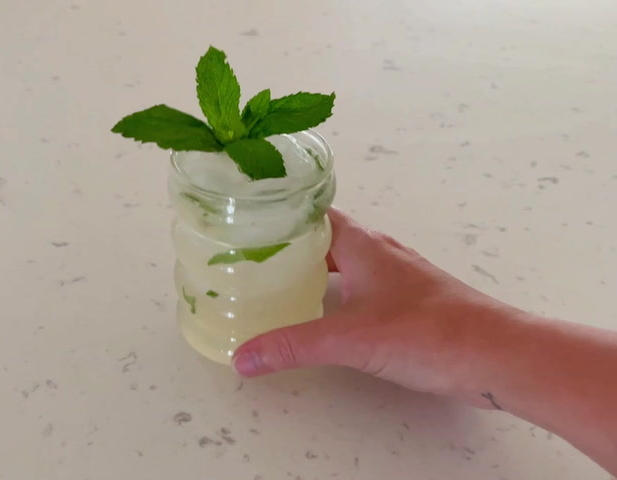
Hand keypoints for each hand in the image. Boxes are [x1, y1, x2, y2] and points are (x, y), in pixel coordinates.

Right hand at [233, 208, 520, 405]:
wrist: (495, 354)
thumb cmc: (425, 332)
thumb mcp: (349, 339)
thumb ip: (293, 346)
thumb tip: (242, 358)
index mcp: (362, 244)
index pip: (313, 214)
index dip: (281, 215)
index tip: (246, 224)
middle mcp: (379, 251)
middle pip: (326, 237)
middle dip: (292, 246)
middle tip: (252, 260)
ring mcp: (398, 275)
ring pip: (346, 261)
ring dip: (317, 269)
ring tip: (281, 285)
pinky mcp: (410, 300)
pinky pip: (363, 285)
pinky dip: (339, 291)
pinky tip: (327, 313)